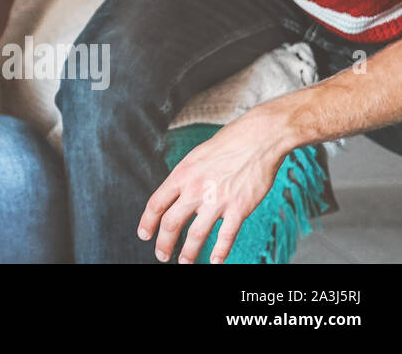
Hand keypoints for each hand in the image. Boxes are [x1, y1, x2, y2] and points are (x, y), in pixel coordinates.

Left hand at [137, 110, 286, 263]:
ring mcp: (217, 200)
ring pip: (196, 235)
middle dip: (164, 243)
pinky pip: (226, 236)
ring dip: (188, 253)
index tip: (144, 234)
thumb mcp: (196, 157)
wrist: (257, 139)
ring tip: (184, 262)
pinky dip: (220, 252)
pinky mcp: (239, 208)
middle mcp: (195, 189)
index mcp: (182, 175)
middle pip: (171, 223)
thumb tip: (176, 195)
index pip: (156, 203)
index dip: (147, 222)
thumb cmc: (227, 144)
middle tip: (161, 255)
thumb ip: (185, 178)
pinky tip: (215, 261)